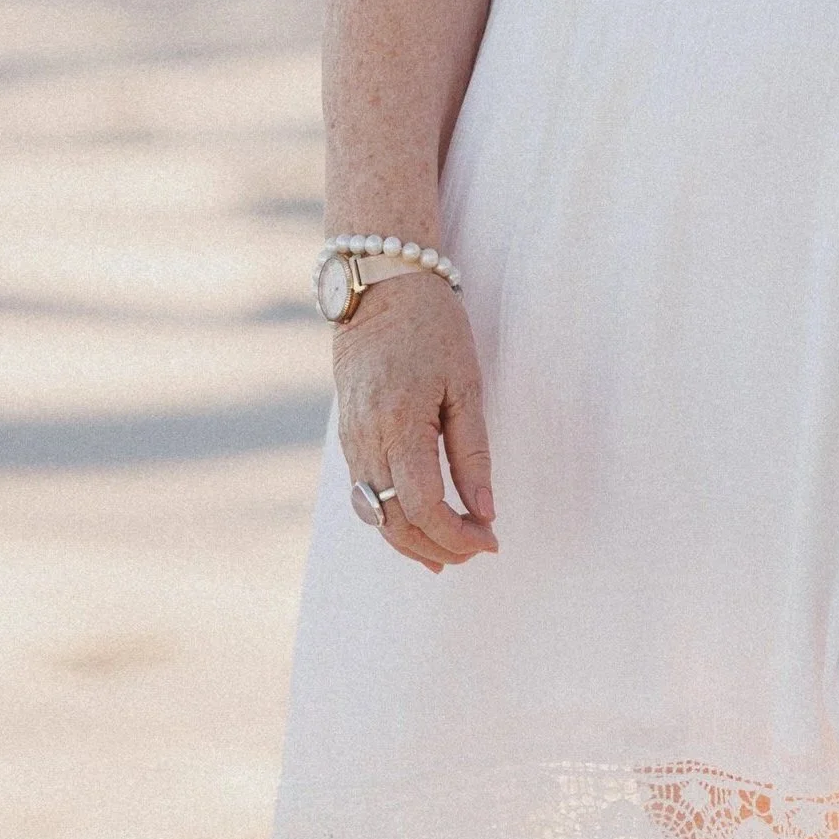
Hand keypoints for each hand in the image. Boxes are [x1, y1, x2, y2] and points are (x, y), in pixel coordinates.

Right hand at [333, 272, 498, 572]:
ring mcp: (350, 441)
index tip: (491, 540)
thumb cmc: (432, 327)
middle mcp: (366, 441)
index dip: (458, 535)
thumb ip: (473, 452)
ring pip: (375, 515)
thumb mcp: (466, 384)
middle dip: (437, 546)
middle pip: (394, 522)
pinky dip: (391, 518)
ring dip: (412, 540)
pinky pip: (365, 494)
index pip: (423, 507)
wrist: (380, 287)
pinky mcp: (347, 437)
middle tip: (477, 549)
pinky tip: (420, 522)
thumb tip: (486, 511)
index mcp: (399, 426)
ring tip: (452, 550)